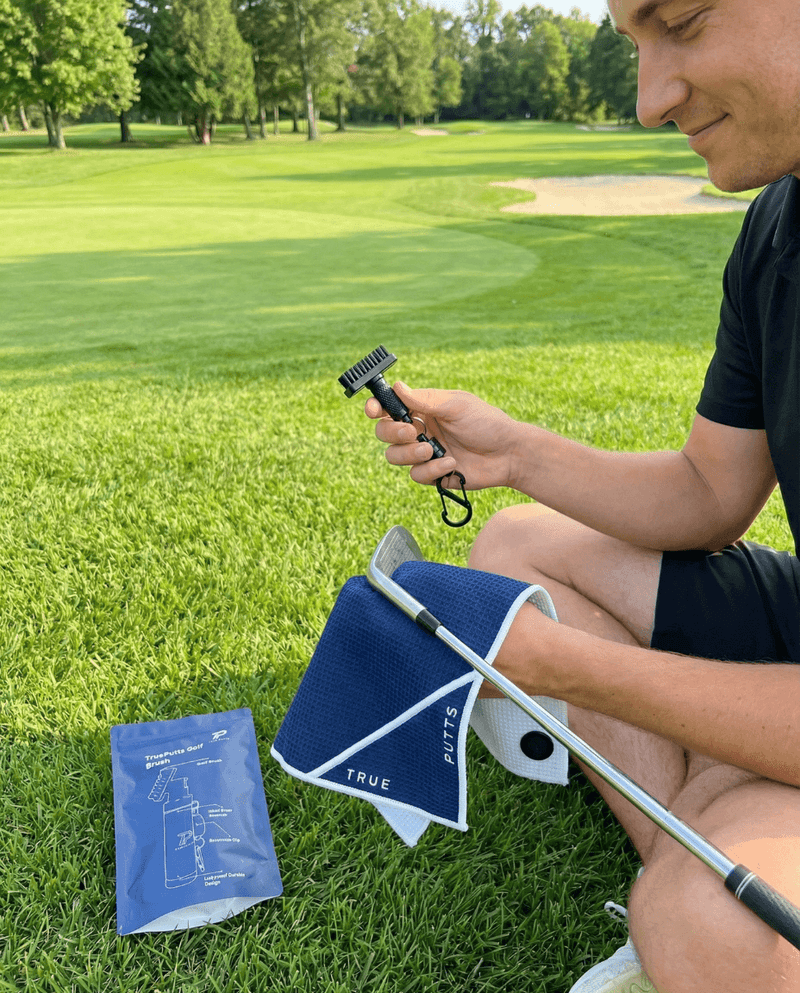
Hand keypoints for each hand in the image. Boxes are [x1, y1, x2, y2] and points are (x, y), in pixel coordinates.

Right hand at [364, 382, 519, 490]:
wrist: (508, 454)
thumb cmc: (486, 423)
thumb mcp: (457, 405)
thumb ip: (425, 399)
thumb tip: (397, 386)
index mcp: (422, 409)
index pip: (389, 407)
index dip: (375, 408)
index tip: (373, 411)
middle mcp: (419, 430)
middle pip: (385, 433)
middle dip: (392, 433)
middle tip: (411, 432)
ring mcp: (424, 453)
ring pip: (394, 456)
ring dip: (409, 454)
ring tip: (432, 450)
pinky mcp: (433, 473)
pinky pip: (416, 475)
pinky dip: (432, 470)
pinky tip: (452, 464)